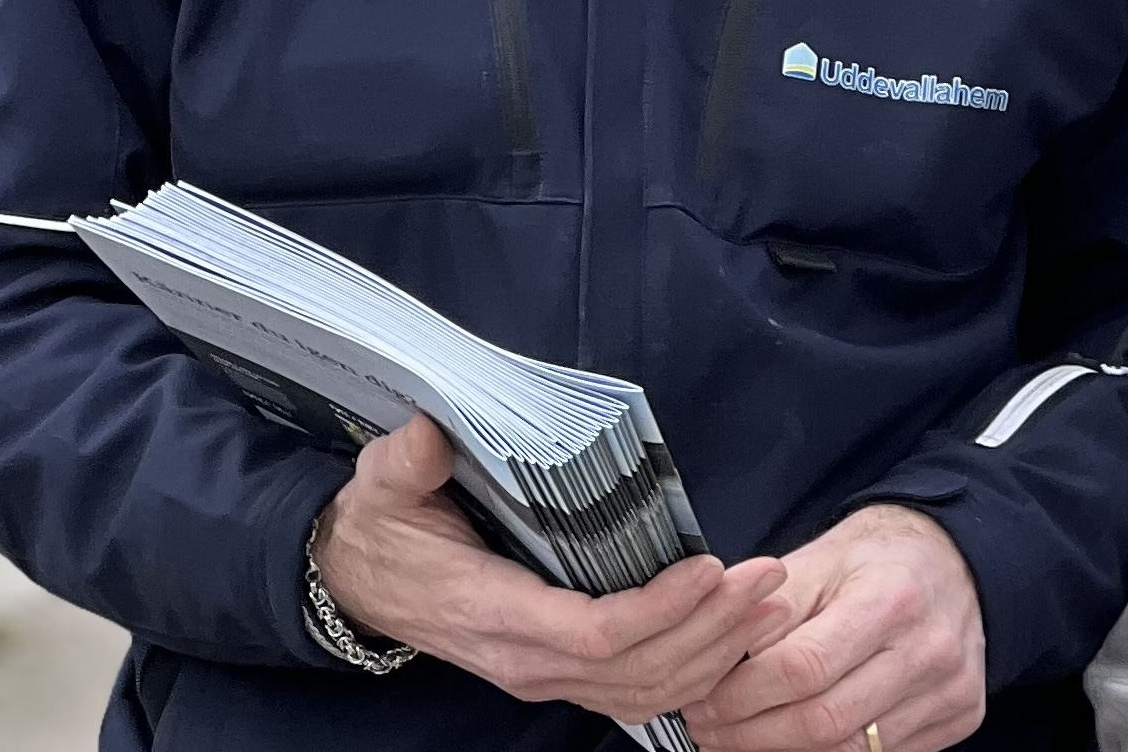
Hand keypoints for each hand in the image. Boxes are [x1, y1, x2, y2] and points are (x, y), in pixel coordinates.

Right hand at [312, 414, 793, 724]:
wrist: (359, 580)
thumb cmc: (384, 528)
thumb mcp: (382, 486)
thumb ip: (404, 464)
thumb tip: (427, 436)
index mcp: (494, 613)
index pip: (593, 634)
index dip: (659, 610)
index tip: (711, 567)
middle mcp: (526, 660)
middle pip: (637, 670)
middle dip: (711, 629)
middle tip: (768, 580)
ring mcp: (544, 674)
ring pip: (644, 691)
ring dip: (714, 652)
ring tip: (768, 605)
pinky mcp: (560, 673)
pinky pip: (635, 691)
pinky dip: (692, 672)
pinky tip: (732, 636)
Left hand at [685, 504, 986, 751]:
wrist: (955, 560)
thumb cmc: (880, 559)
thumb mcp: (818, 560)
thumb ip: (769, 610)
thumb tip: (719, 665)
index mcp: (891, 597)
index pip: (804, 667)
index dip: (743, 694)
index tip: (706, 700)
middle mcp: (929, 648)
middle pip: (825, 721)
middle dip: (753, 734)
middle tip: (713, 728)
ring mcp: (949, 688)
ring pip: (851, 750)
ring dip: (785, 751)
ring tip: (746, 736)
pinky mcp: (959, 714)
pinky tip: (798, 738)